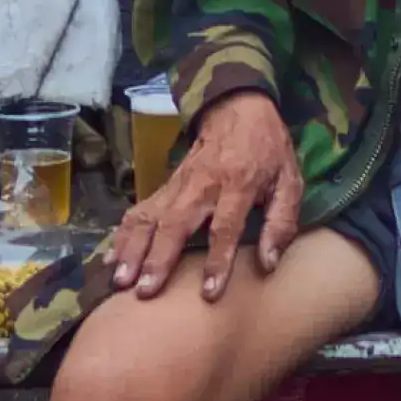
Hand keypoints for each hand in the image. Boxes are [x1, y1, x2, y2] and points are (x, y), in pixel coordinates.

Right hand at [111, 90, 300, 303]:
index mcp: (238, 184)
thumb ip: (281, 223)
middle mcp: (202, 184)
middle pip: (175, 223)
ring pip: (150, 217)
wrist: (238, 108)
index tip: (208, 292)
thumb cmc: (268, 151)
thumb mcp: (289, 181)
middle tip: (144, 290)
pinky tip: (111, 259)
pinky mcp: (165, 186)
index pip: (224, 227)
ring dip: (133, 248)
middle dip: (158, 258)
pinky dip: (123, 235)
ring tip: (121, 279)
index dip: (217, 260)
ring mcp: (178, 184)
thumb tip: (268, 264)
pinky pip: (139, 211)